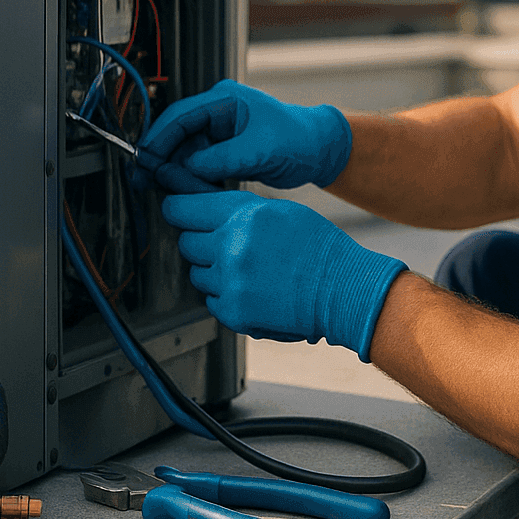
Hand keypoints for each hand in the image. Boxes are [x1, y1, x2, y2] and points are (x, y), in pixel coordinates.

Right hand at [135, 80, 351, 192]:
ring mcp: (220, 133)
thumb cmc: (299, 139)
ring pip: (185, 153)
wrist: (319, 151)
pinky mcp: (223, 152)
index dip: (158, 138)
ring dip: (178, 173)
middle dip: (163, 159)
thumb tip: (188, 168)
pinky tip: (191, 192)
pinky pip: (198, 165)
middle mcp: (218, 113)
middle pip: (177, 136)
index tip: (145, 160)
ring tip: (175, 192)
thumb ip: (223, 158)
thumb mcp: (261, 149)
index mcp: (224, 100)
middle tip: (148, 182)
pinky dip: (193, 180)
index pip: (179, 116)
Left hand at [164, 191, 406, 361]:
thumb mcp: (279, 211)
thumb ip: (239, 210)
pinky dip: (226, 296)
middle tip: (224, 244)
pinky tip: (253, 289)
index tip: (178, 210)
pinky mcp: (234, 311)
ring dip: (214, 271)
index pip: (183, 208)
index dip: (177, 208)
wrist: (341, 288)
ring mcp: (231, 282)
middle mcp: (231, 247)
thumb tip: (204, 207)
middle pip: (186, 242)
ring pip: (197, 273)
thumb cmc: (317, 248)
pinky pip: (211, 300)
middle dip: (200, 241)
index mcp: (243, 216)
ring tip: (247, 269)